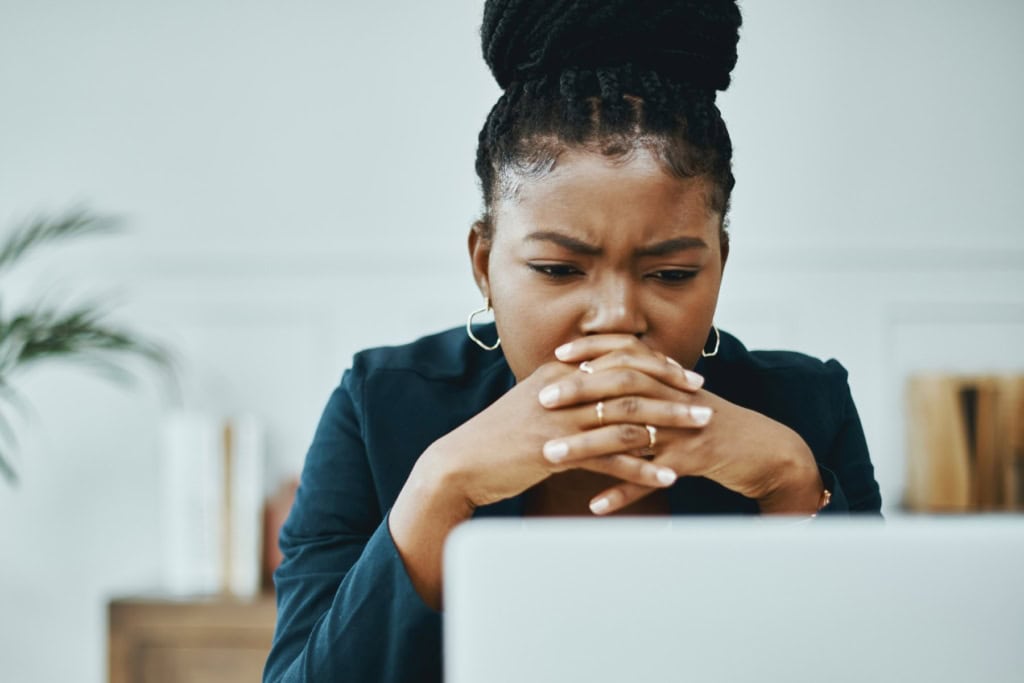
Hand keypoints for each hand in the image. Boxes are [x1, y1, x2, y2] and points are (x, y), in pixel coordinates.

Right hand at [421, 349, 699, 508]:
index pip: (617, 358)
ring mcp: (560, 420)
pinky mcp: (557, 452)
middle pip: (630, 381)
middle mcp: (563, 389)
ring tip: (699, 432)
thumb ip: (565, 394)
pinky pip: (611, 458)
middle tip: (703, 400)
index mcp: (559, 373)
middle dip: (672, 390)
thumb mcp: (532, 405)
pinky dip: (643, 468)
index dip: (655, 364)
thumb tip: (598, 392)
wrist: (460, 465)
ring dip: (669, 424)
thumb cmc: (497, 438)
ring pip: (628, 416)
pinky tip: (667, 477)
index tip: (684, 374)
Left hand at [544, 335, 823, 514]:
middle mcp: (674, 399)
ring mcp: (684, 430)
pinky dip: (623, 492)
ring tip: (552, 457)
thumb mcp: (679, 399)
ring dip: (588, 446)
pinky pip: (652, 478)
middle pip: (622, 387)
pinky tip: (596, 505)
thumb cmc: (711, 425)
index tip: (556, 357)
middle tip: (542, 401)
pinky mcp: (693, 462)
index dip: (591, 353)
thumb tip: (600, 378)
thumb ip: (646, 387)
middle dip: (579, 392)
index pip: (626, 355)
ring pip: (630, 433)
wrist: (763, 450)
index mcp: (669, 380)